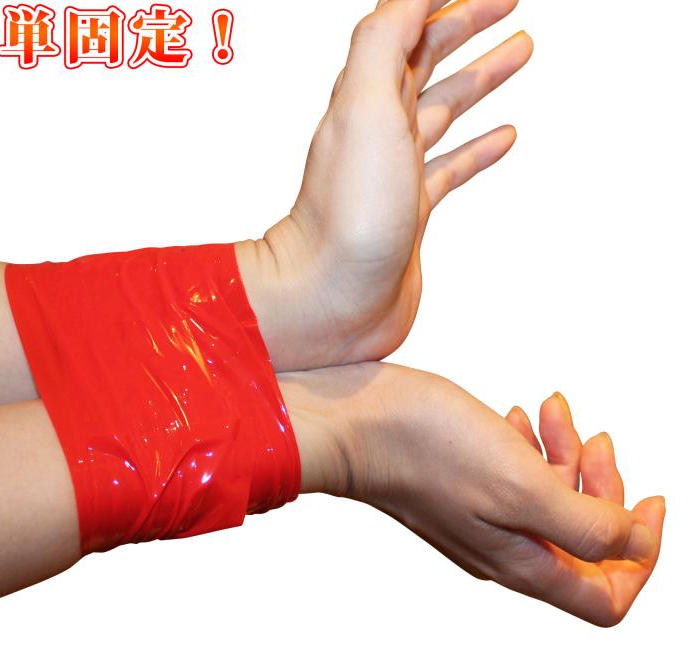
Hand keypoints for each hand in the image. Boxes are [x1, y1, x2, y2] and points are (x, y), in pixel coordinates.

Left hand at [237, 0, 532, 369]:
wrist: (330, 298)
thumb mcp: (363, 108)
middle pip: (428, 54)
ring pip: (444, 104)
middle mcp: (379, 124)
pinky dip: (479, 145)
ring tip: (521, 46)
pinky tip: (504, 135)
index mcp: (367, 91)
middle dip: (469, 17)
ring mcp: (396, 168)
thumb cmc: (347, 214)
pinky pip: (452, 165)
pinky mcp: (413, 209)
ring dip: (481, 72)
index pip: (410, 14)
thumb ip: (382, 41)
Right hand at [281, 363, 665, 625]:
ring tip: (554, 409)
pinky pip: (514, 475)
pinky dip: (532, 445)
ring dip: (567, 455)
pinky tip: (519, 415)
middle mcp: (503, 549)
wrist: (353, 421)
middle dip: (603, 486)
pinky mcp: (461, 485)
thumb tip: (634, 542)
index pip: (607, 593)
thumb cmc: (424, 449)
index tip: (650, 502)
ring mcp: (479, 516)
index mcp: (523, 562)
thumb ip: (587, 526)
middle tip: (597, 438)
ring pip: (549, 500)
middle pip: (582, 539)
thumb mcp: (520, 485)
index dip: (643, 555)